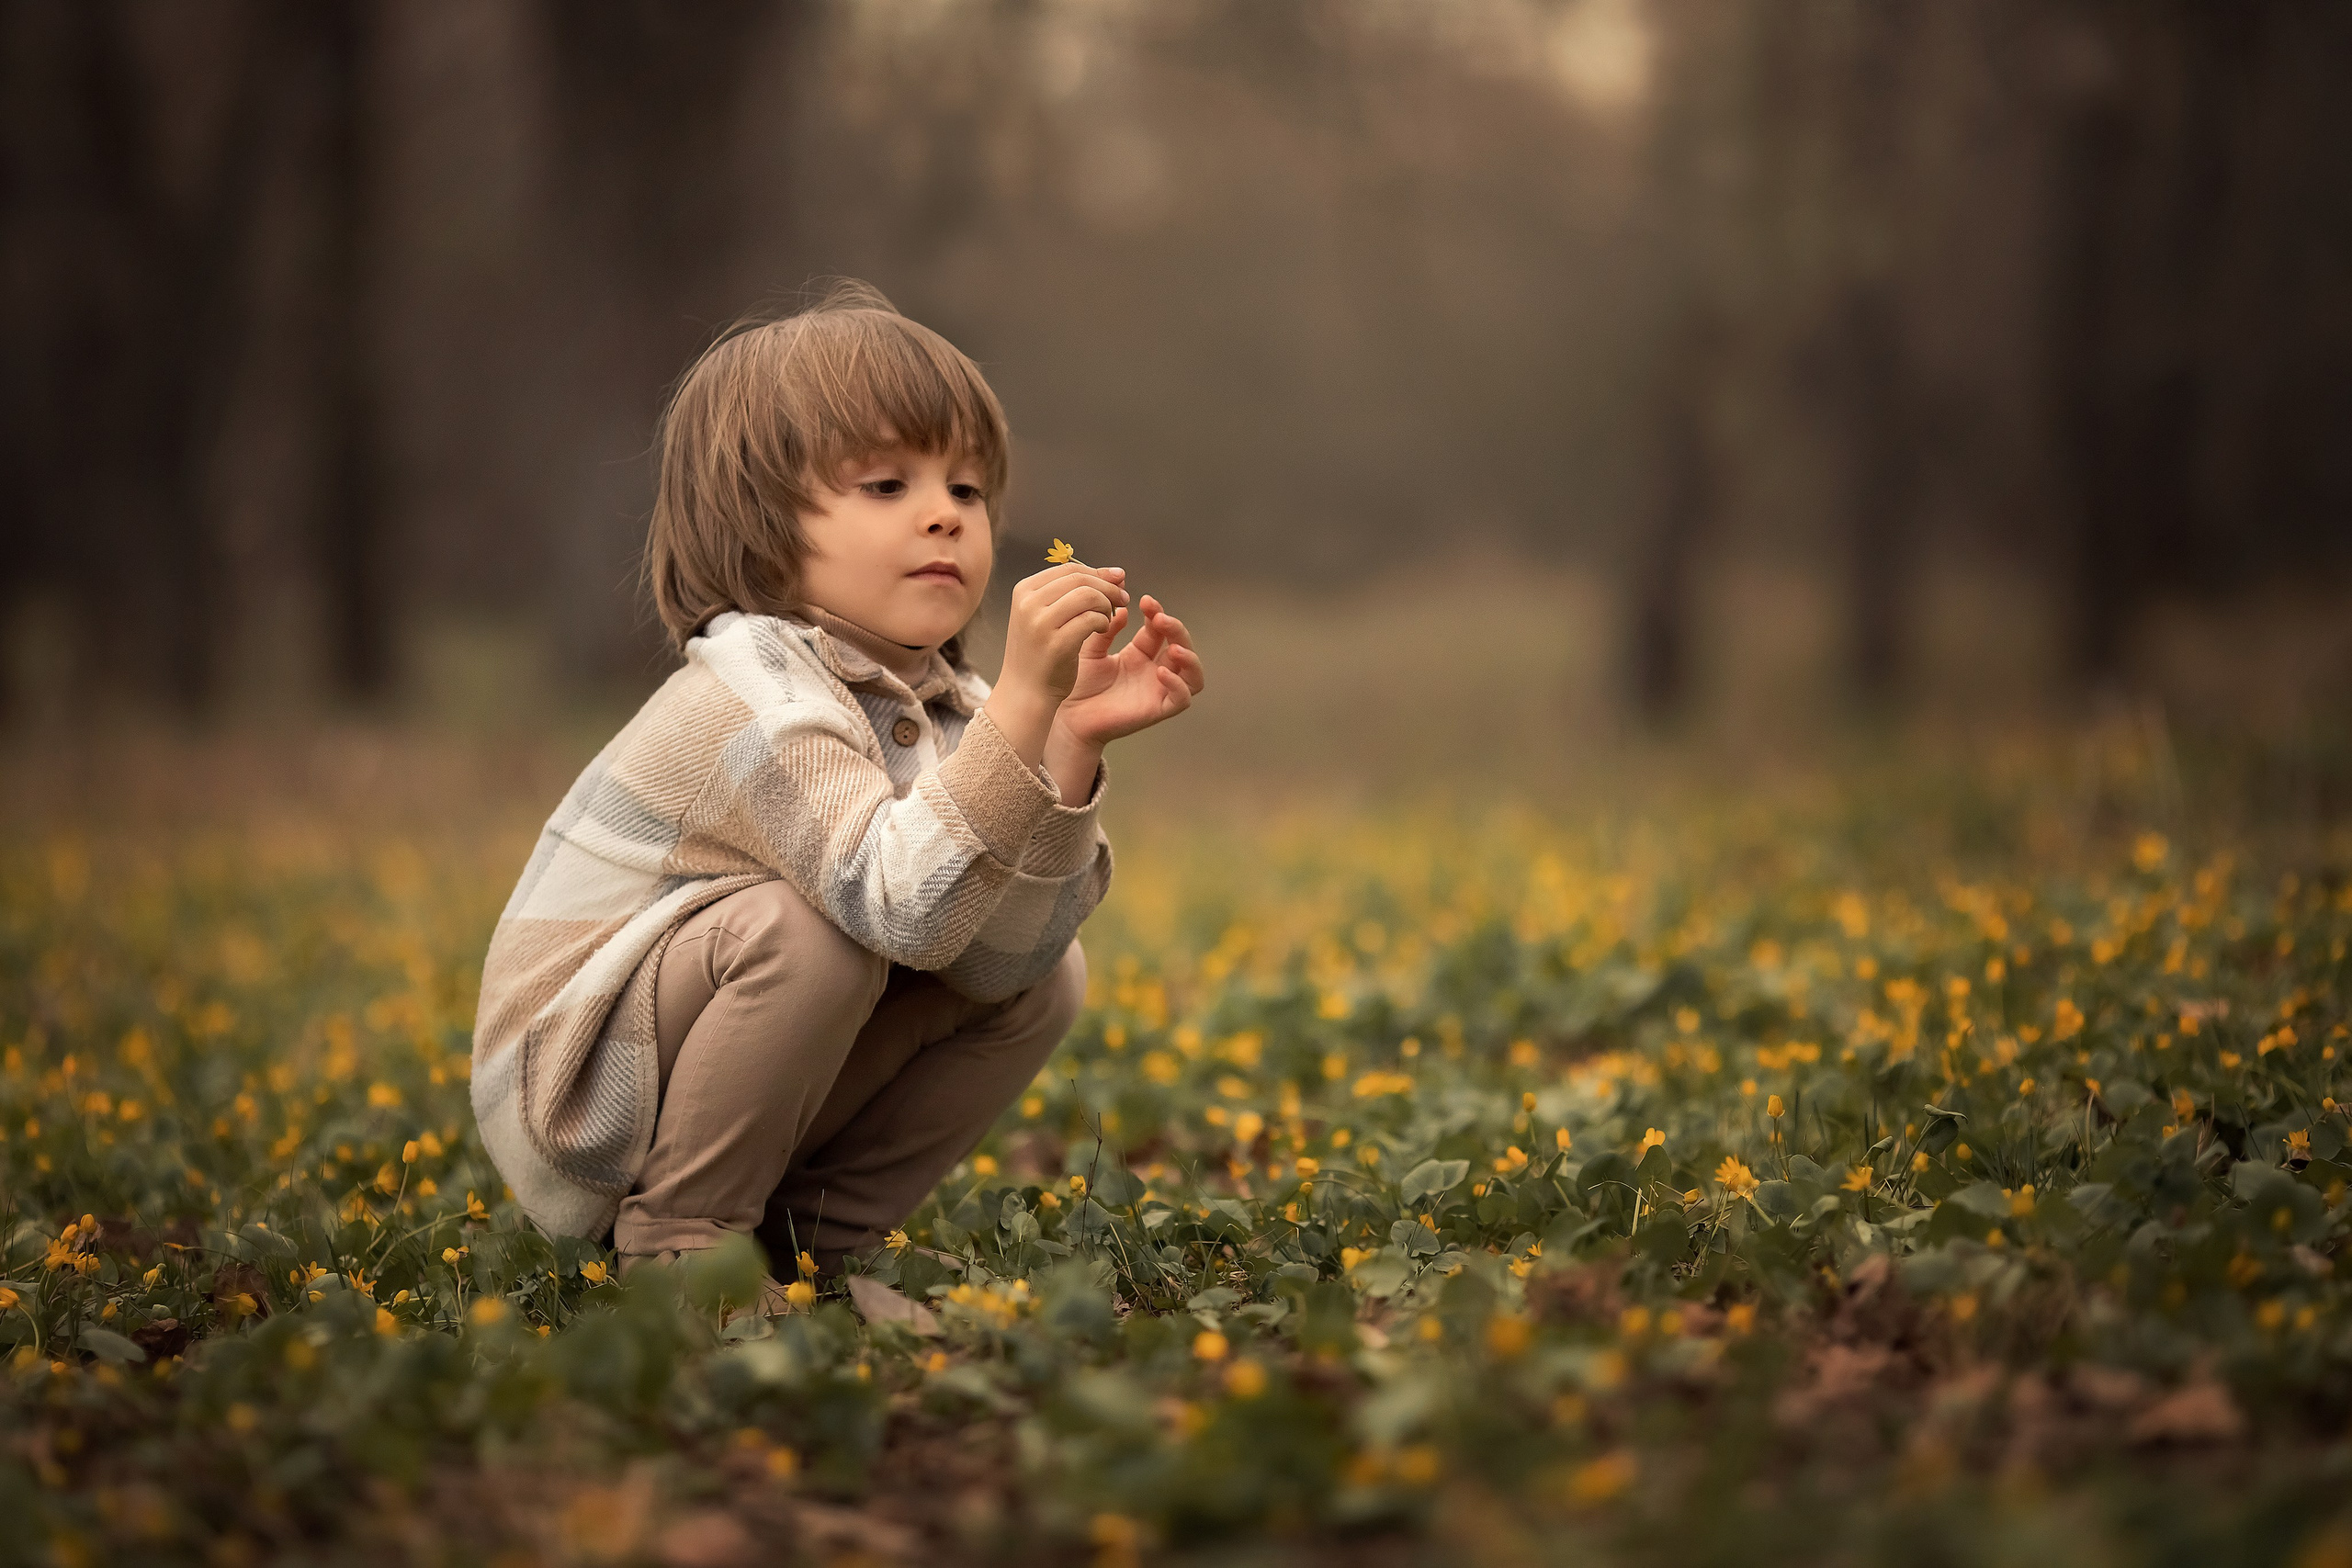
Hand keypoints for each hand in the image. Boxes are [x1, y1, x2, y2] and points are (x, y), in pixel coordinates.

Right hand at [982, 562, 1128, 768]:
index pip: (1069, 568)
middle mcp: (1028, 603)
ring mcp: (1040, 623)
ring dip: (1107, 604)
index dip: (1098, 572)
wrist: (1024, 694)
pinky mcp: (1056, 643)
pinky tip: (1102, 630)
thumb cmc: (1040, 654)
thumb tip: (1114, 573)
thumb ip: (1072, 594)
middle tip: (1123, 598)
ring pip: (1088, 595)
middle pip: (1080, 579)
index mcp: (1024, 591)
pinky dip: (1104, 622)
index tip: (1117, 580)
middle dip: (1108, 586)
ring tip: (1109, 618)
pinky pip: (1092, 619)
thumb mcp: (1045, 616)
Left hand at [1052, 592, 1203, 747]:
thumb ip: (1107, 630)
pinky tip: (1161, 672)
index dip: (1157, 613)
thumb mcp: (1091, 650)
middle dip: (1175, 628)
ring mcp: (1157, 690)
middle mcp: (1153, 671)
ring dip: (1189, 656)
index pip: (1158, 629)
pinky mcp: (1157, 710)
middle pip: (1180, 645)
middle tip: (1159, 617)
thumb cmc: (1077, 684)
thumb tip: (1123, 609)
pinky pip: (1182, 698)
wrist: (1067, 716)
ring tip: (1174, 646)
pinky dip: (1178, 684)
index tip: (1145, 601)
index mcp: (1139, 654)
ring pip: (1192, 673)